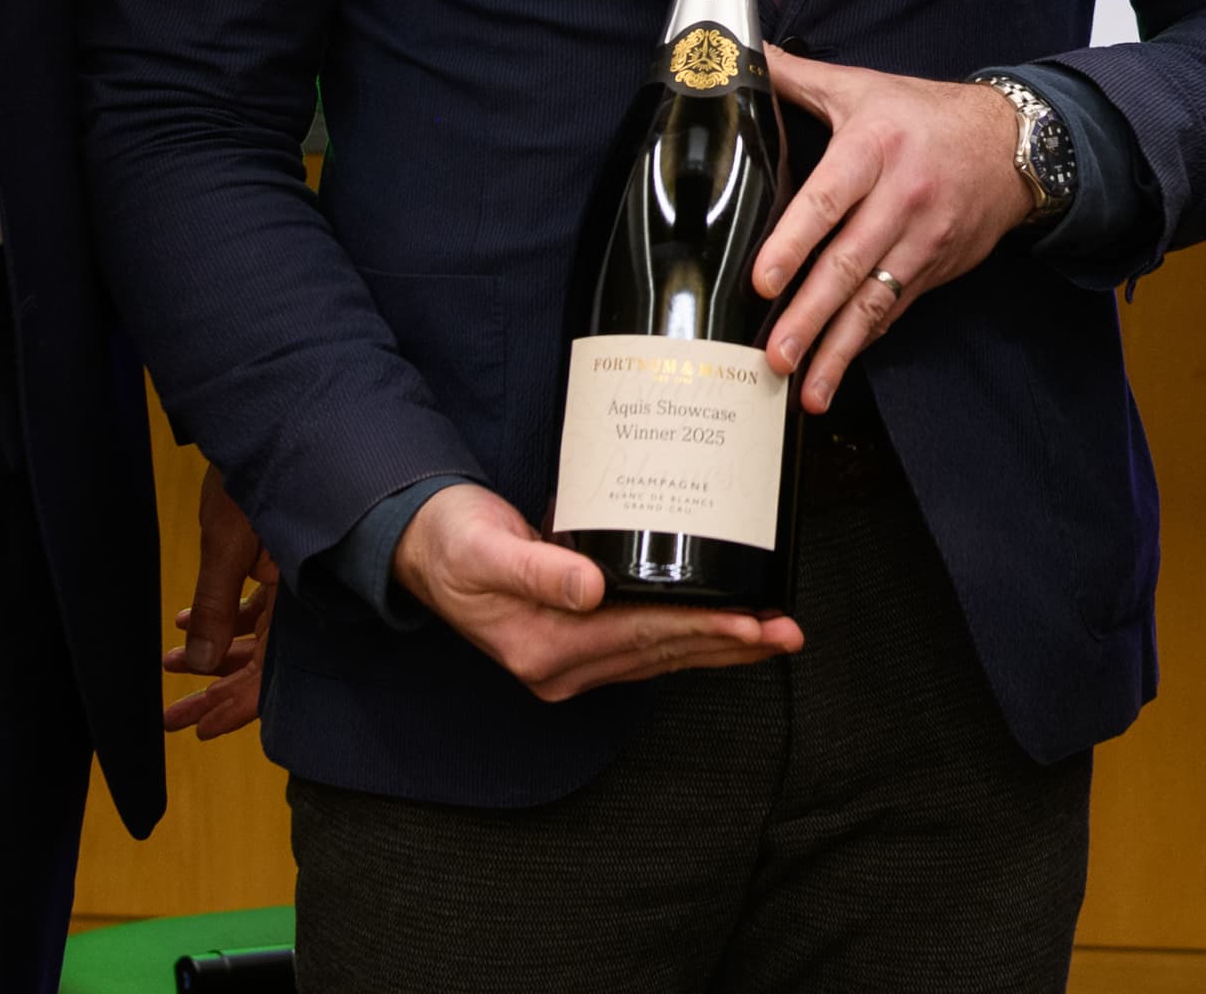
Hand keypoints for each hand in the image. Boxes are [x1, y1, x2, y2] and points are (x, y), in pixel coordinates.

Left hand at [160, 463, 274, 740]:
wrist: (273, 427)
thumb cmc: (255, 482)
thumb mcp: (225, 546)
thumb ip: (213, 606)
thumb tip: (196, 662)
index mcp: (295, 600)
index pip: (270, 676)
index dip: (236, 709)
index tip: (200, 731)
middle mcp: (299, 600)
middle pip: (259, 665)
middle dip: (214, 692)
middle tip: (172, 717)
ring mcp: (290, 584)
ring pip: (252, 637)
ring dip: (211, 654)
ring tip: (170, 666)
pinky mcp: (279, 565)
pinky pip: (251, 607)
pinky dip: (219, 618)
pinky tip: (182, 623)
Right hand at [391, 483, 801, 701]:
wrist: (418, 547)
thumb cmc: (450, 540)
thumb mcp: (486, 548)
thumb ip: (536, 570)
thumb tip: (588, 590)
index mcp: (543, 648)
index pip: (641, 637)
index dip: (700, 629)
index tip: (750, 623)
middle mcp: (561, 667)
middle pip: (662, 654)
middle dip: (728, 644)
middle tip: (787, 634)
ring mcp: (569, 662)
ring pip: (660, 657)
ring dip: (718, 647)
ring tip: (772, 635)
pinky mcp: (575, 643)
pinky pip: (644, 647)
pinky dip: (686, 638)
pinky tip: (721, 630)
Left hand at [750, 49, 1039, 413]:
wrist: (1011, 144)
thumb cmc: (924, 115)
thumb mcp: (862, 87)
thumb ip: (797, 78)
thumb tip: (738, 56)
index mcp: (873, 148)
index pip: (828, 201)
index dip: (794, 243)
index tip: (763, 281)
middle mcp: (900, 199)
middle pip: (849, 264)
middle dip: (810, 316)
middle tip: (774, 355)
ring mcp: (922, 240)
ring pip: (874, 300)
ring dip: (838, 348)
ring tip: (806, 389)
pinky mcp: (935, 268)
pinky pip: (895, 309)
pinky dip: (866, 340)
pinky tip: (838, 368)